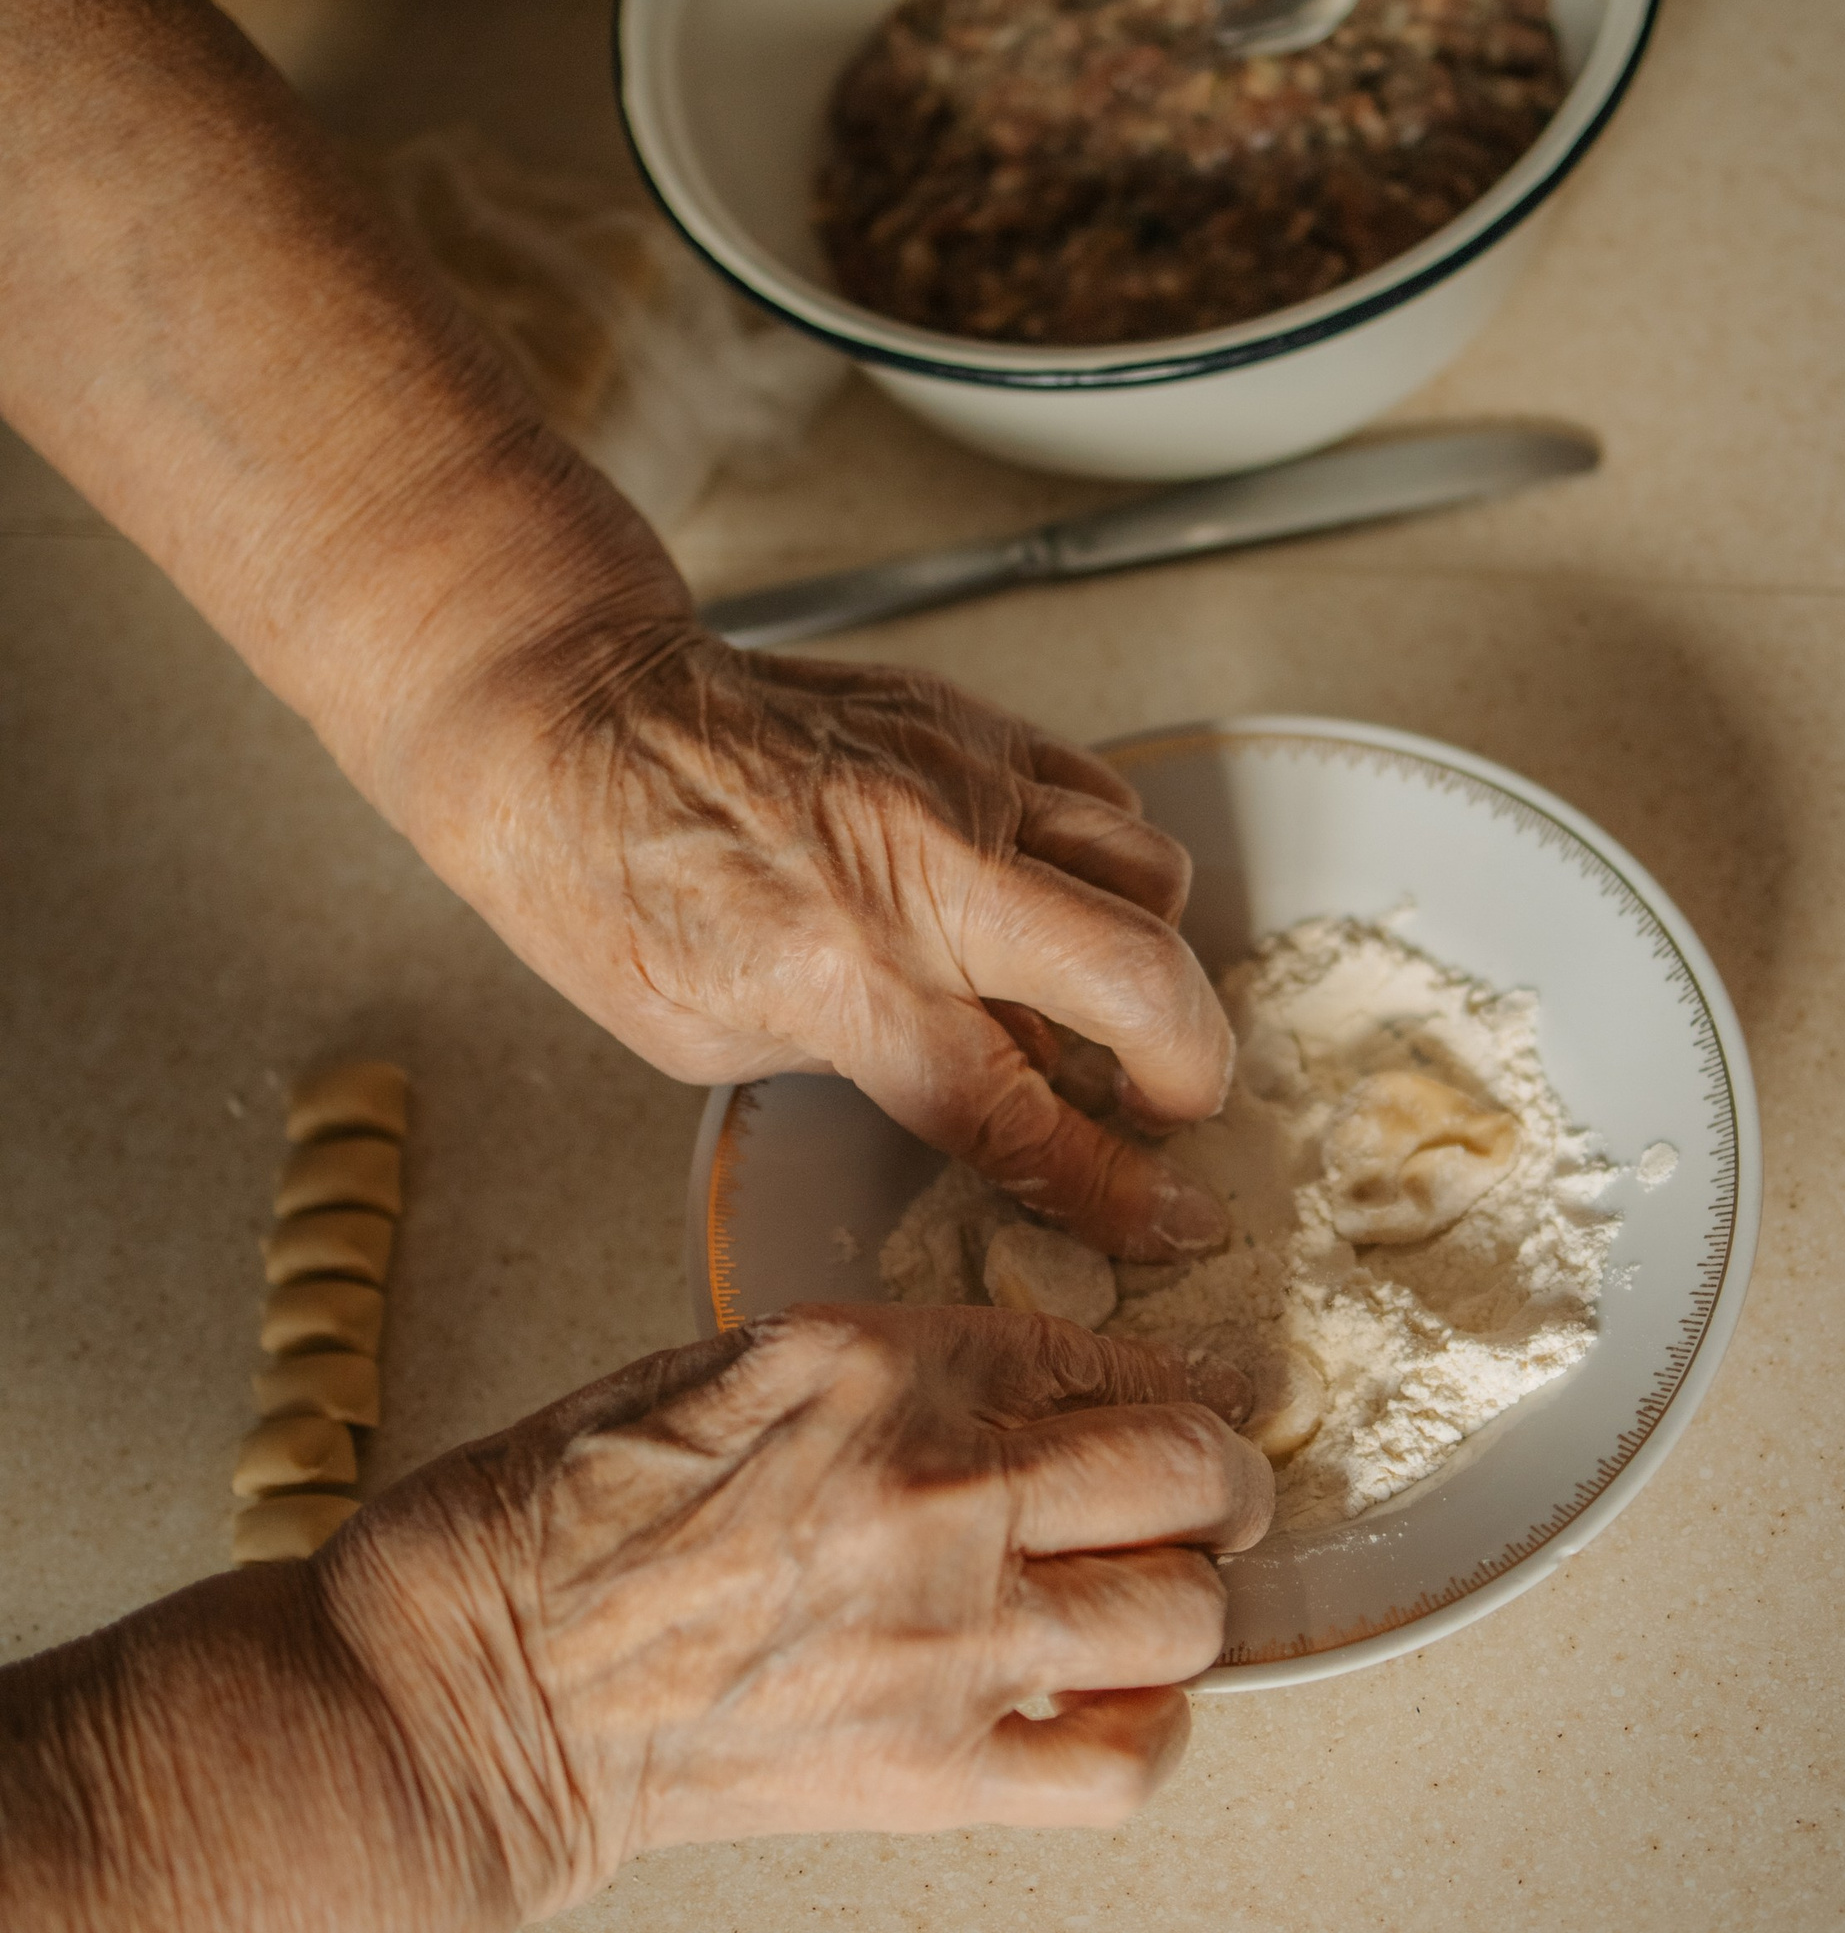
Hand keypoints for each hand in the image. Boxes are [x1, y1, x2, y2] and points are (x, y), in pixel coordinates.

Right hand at [328, 1304, 1272, 1893]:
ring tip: (1150, 1606)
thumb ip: (893, 1367)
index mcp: (887, 1366)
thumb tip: (1027, 1388)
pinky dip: (1148, 1738)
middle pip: (1189, 1474)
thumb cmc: (567, 1515)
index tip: (1184, 1408)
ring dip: (1187, 1607)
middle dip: (1216, 1483)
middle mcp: (944, 1491)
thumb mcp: (731, 1362)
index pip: (1103, 1360)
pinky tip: (1115, 1712)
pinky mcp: (932, 1775)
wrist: (474, 1687)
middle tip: (1202, 1501)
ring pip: (1186, 1615)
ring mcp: (951, 1641)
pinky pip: (1126, 1763)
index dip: (1163, 1387)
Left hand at [398, 630, 1233, 1259]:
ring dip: (1150, 950)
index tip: (1169, 1220)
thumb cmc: (604, 878)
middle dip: (1189, 1067)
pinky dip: (1105, 854)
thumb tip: (987, 1081)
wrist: (566, 712)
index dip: (1116, 1192)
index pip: (1024, 1115)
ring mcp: (962, 782)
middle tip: (1168, 1100)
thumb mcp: (710, 1039)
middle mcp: (927, 874)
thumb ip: (866, 1063)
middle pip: (1145, 979)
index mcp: (847, 979)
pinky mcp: (969, 720)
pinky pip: (1100, 789)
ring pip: (1150, 871)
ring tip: (1102, 988)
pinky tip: (1055, 889)